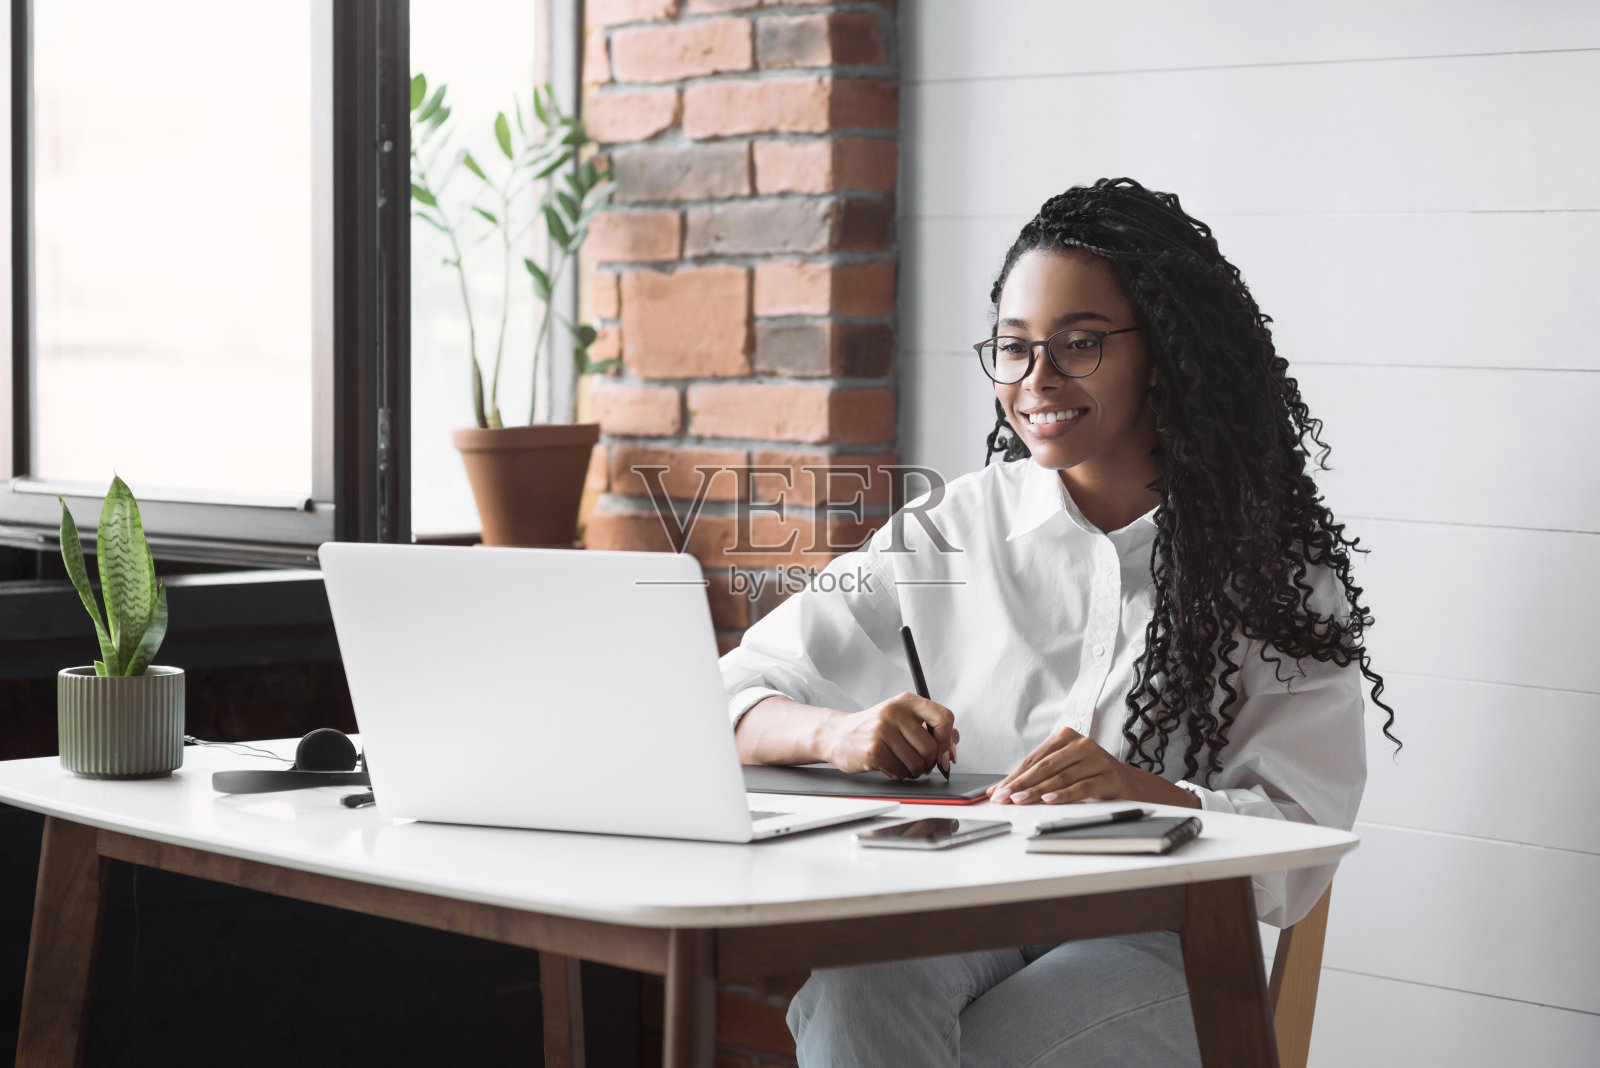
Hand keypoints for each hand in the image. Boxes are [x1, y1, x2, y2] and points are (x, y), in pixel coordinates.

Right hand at [820, 692, 958, 780]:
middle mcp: (895, 712)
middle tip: (920, 762)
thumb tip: (952, 750)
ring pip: (917, 764)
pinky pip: (901, 772)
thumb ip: (931, 729)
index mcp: (906, 701)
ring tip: (901, 762)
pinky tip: (888, 765)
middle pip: (932, 748)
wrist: (837, 734)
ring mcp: (882, 730)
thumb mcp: (902, 719)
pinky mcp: (873, 750)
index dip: (949, 740)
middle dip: (929, 762)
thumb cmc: (874, 728)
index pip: (944, 717)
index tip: (945, 752)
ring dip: (913, 771)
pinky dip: (898, 774)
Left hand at [984, 727, 1197, 806]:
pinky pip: (1081, 786)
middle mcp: (1082, 744)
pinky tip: (1049, 799)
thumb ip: (1036, 777)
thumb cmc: (1091, 775)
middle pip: (1045, 766)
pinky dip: (1063, 794)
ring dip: (1037, 790)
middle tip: (1003, 797)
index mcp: (1067, 737)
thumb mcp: (1064, 770)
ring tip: (1020, 800)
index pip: (1034, 758)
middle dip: (1020, 783)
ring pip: (1061, 776)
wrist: (1131, 784)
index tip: (997, 791)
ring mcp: (1097, 759)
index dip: (1014, 775)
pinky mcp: (1109, 777)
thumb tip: (1000, 790)